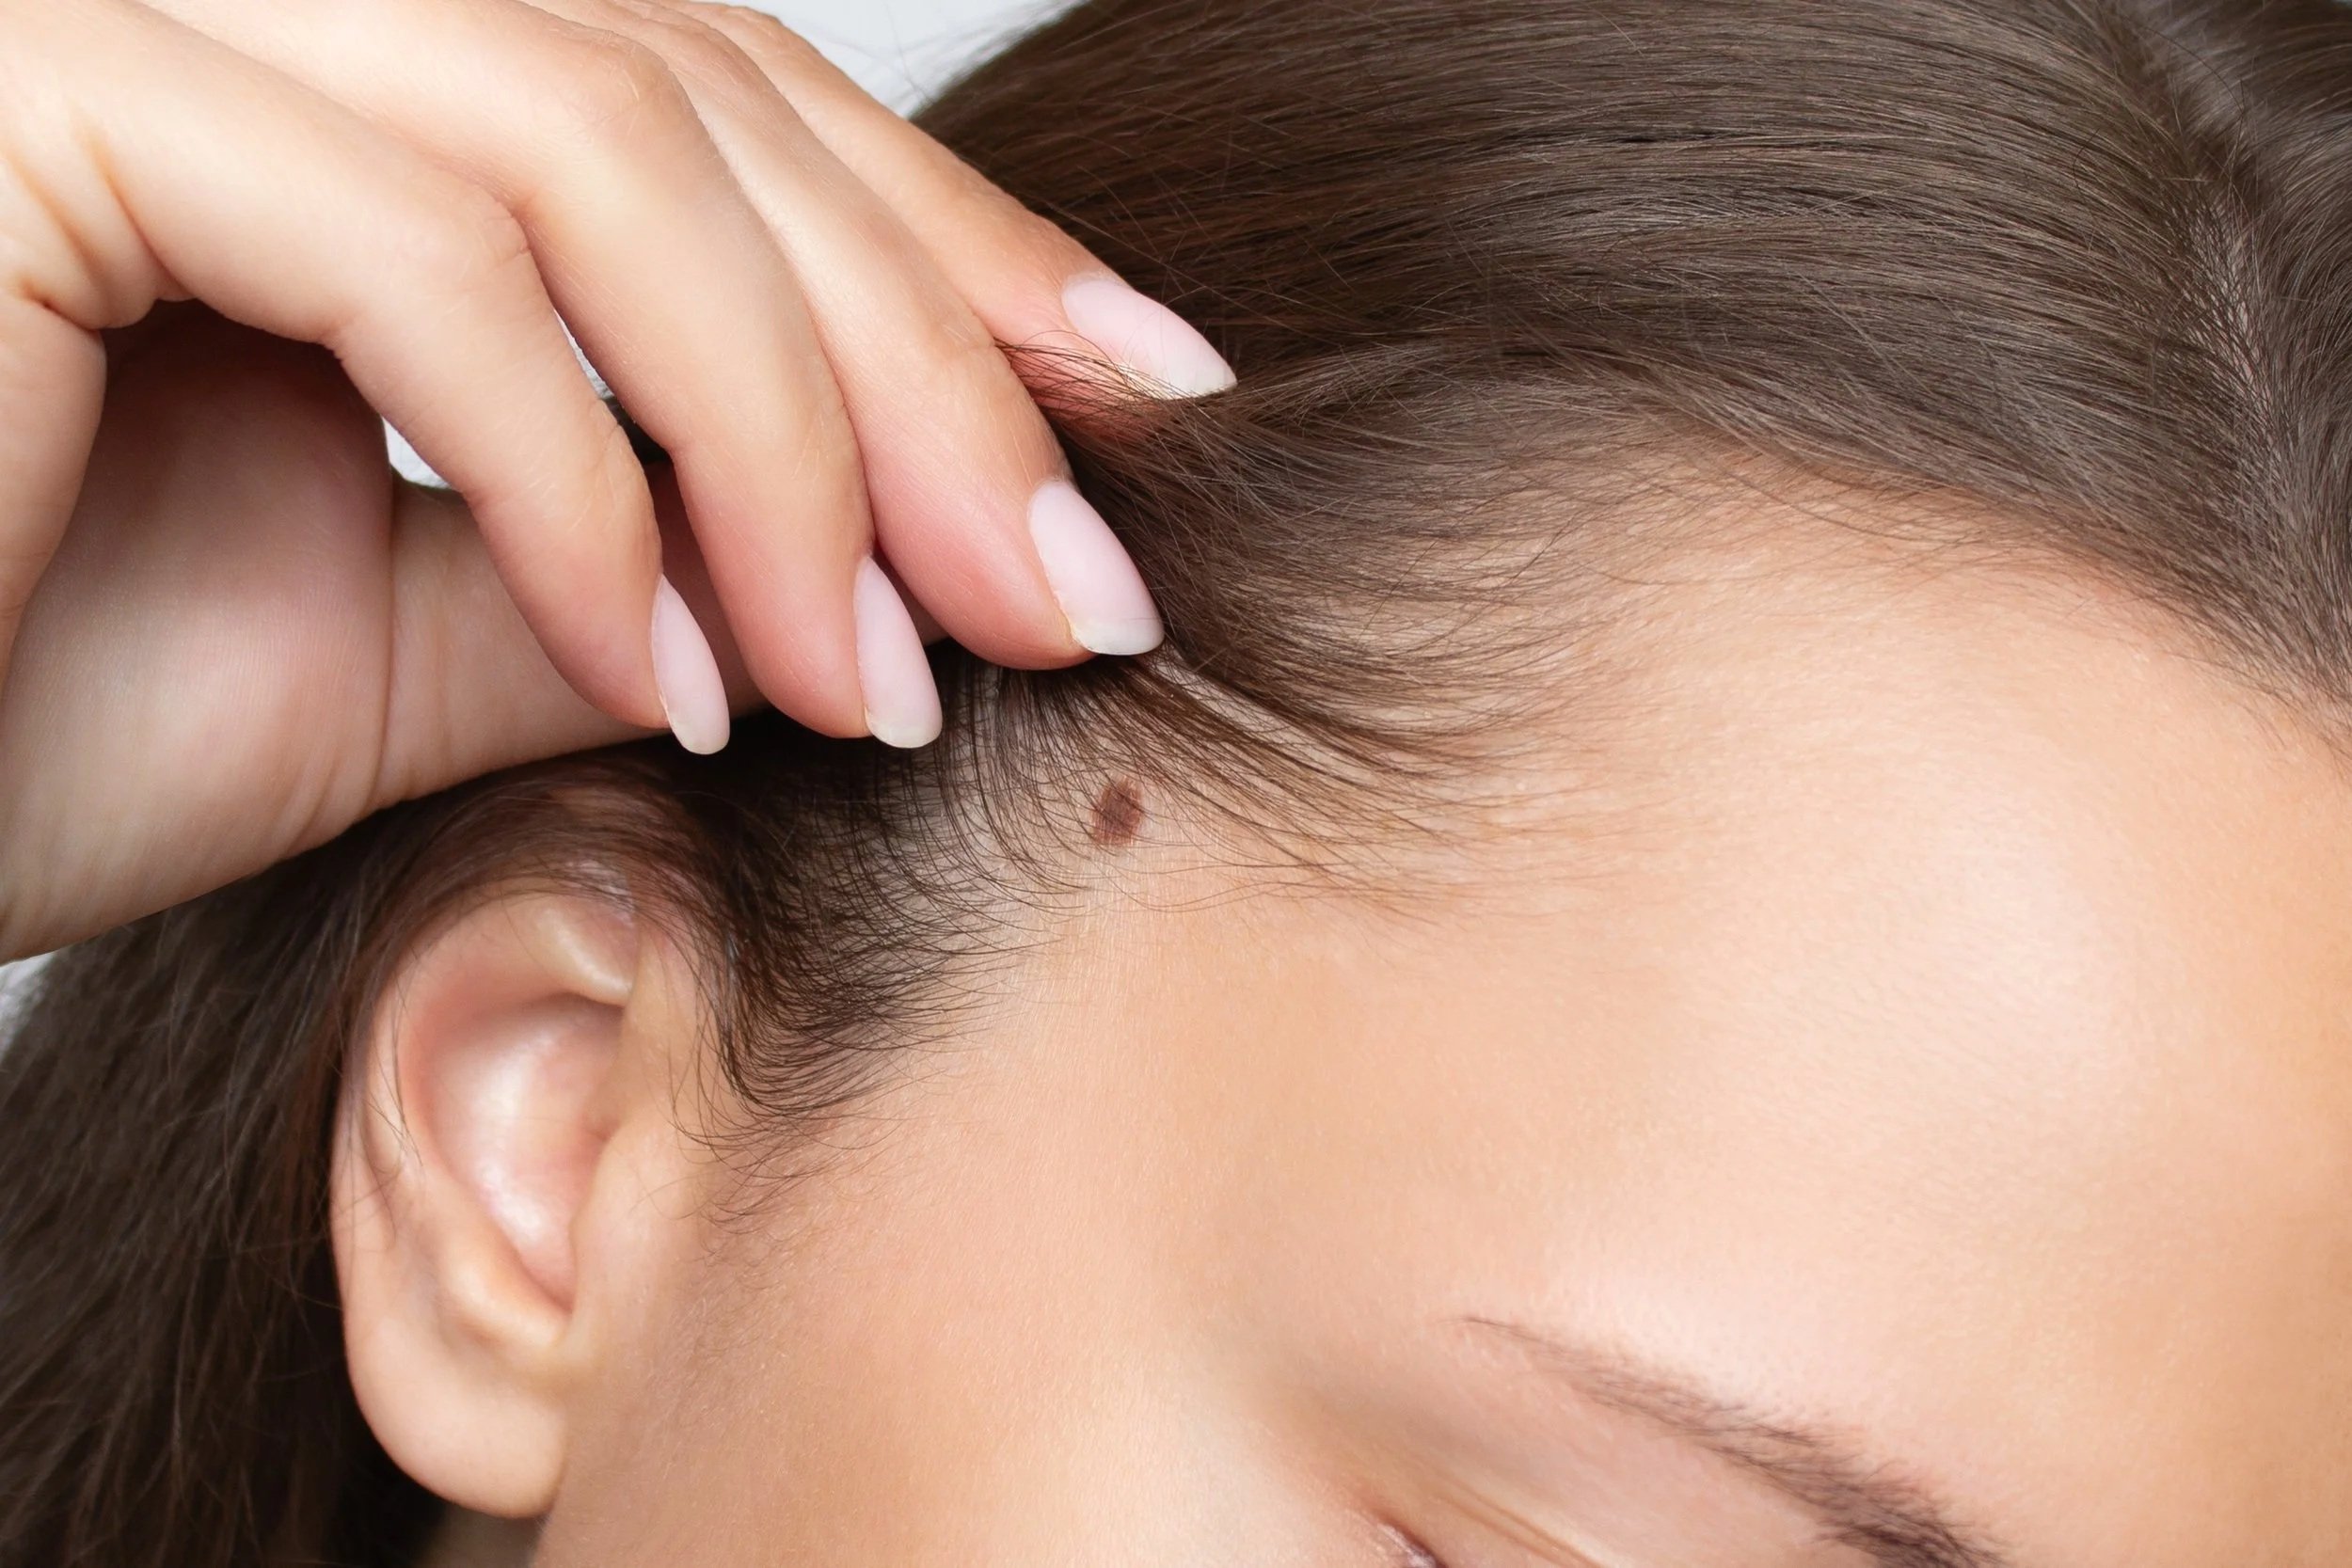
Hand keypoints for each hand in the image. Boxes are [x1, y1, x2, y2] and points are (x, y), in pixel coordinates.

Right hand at [0, 0, 1233, 958]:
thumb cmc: (19, 701)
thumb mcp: (422, 635)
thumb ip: (647, 549)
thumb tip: (896, 559)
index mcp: (340, 71)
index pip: (711, 99)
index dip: (951, 246)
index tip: (1140, 399)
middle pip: (702, 107)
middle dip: (928, 365)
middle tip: (1074, 590)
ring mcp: (139, 3)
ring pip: (601, 153)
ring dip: (788, 441)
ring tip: (883, 675)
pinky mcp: (45, 86)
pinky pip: (421, 257)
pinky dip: (582, 480)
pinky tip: (663, 669)